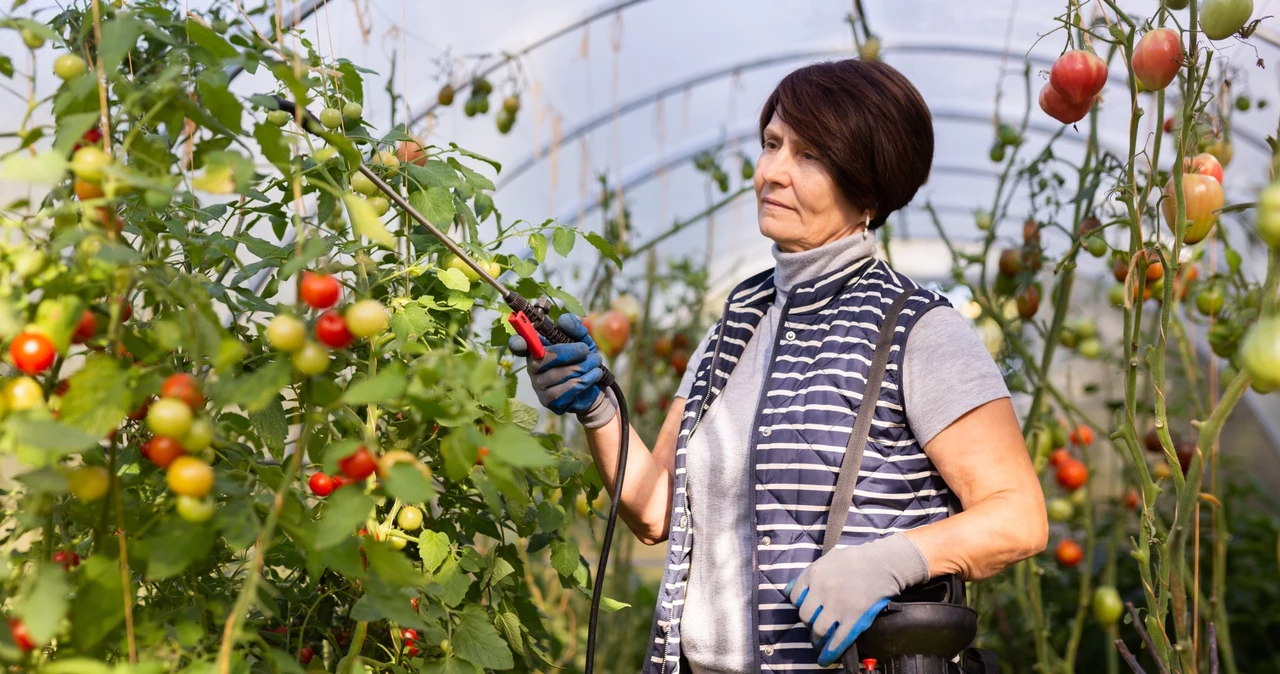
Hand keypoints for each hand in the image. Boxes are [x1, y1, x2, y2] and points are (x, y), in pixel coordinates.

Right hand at [509, 314, 615, 426]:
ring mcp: (539, 386)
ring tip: (595, 364)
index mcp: (537, 349)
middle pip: (542, 358)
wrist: (596, 386)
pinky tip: (593, 376)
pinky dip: (584, 381)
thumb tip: (562, 320)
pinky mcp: (549, 401)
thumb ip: (574, 328)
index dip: (518, 343)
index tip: (523, 341)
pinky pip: (565, 390)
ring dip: (583, 367)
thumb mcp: (582, 340)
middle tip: (587, 351)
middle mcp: (533, 367)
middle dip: (570, 352)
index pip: (519, 345)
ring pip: (557, 375)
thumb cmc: (584, 360)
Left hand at [782, 533, 929, 666]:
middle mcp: (822, 591)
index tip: (806, 609)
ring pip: (819, 630)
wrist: (884, 563)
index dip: (799, 605)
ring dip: (817, 639)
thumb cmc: (857, 558)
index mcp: (814, 574)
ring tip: (818, 642)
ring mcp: (837, 607)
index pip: (795, 596)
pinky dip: (830, 652)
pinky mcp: (854, 619)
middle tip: (814, 625)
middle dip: (808, 623)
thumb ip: (811, 572)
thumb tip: (792, 589)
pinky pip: (838, 639)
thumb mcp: (828, 558)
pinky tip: (825, 659)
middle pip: (805, 615)